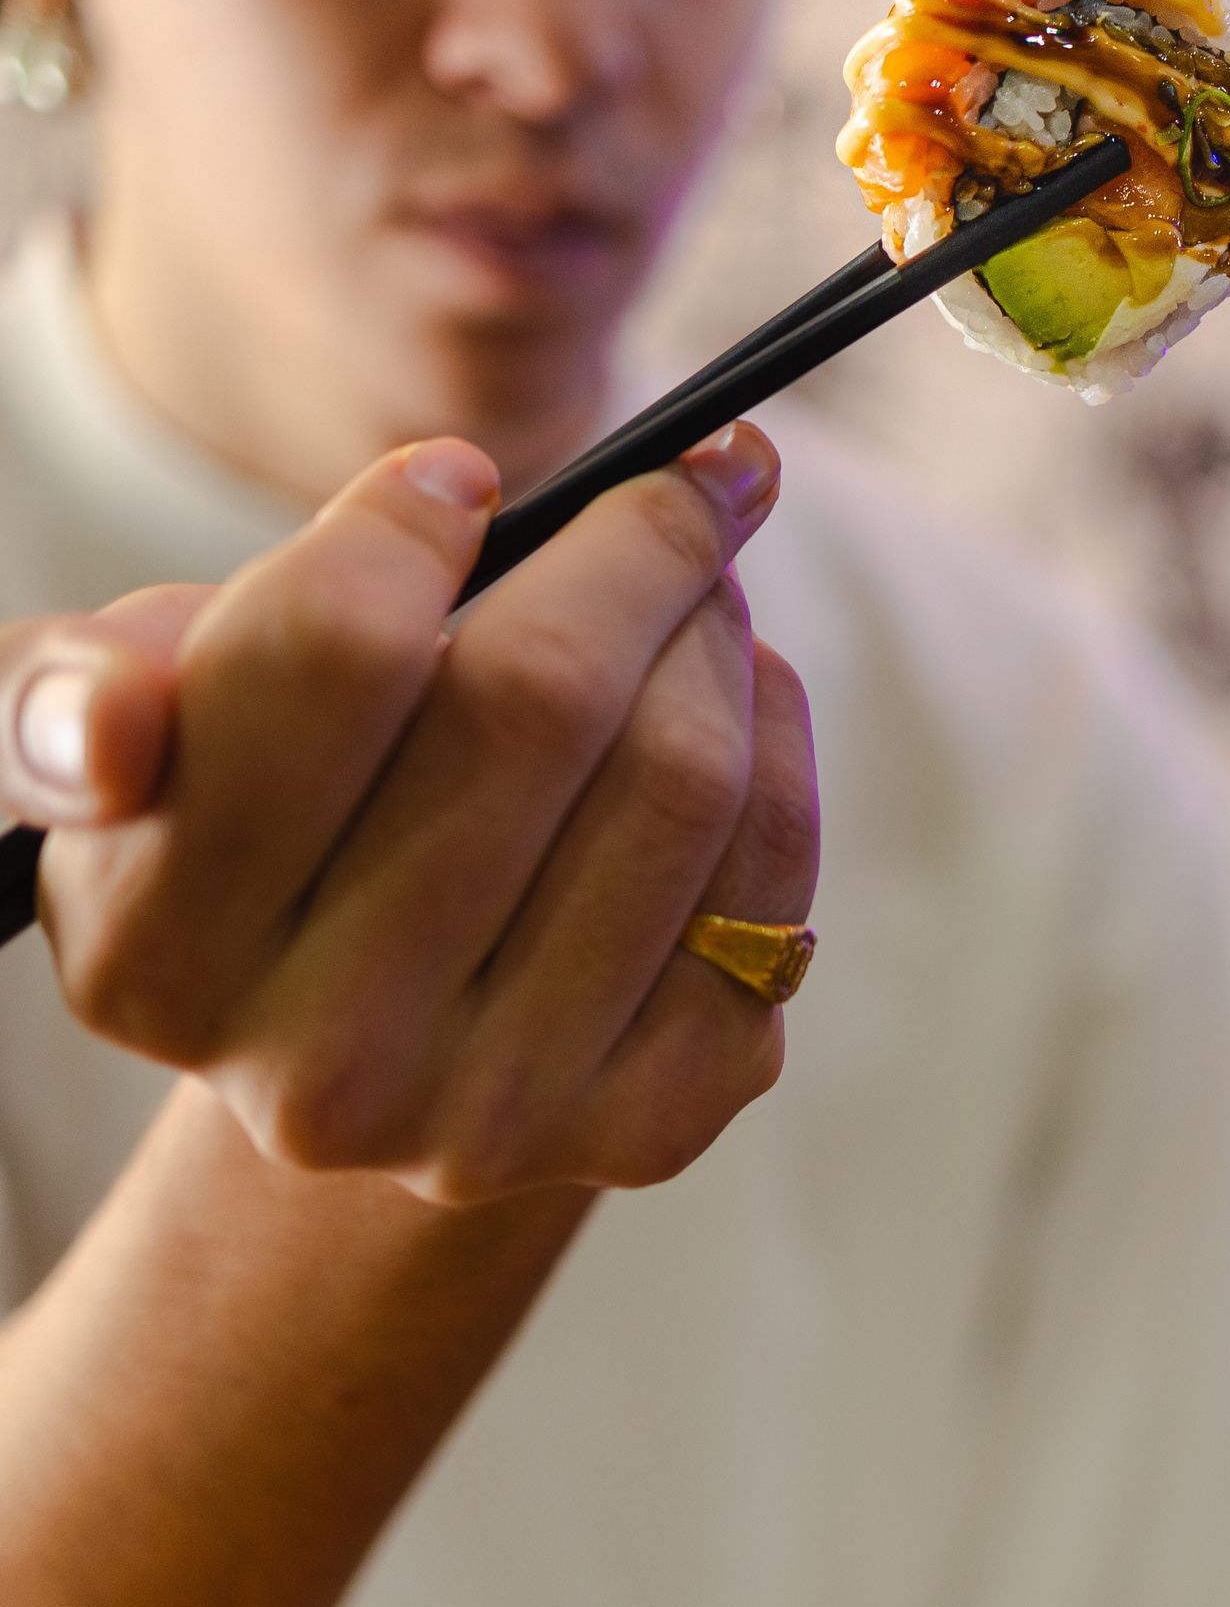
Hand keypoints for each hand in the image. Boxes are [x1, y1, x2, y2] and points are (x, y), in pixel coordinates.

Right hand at [35, 425, 817, 1204]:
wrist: (366, 1019)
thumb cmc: (249, 814)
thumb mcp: (124, 732)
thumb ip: (77, 694)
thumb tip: (116, 727)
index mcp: (151, 957)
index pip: (327, 658)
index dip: (411, 525)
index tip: (455, 480)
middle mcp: (317, 1072)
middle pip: (537, 698)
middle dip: (631, 541)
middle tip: (668, 483)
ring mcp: (493, 1115)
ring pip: (680, 776)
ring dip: (715, 628)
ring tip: (699, 574)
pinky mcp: (647, 1126)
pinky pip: (770, 873)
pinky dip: (776, 737)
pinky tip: (733, 687)